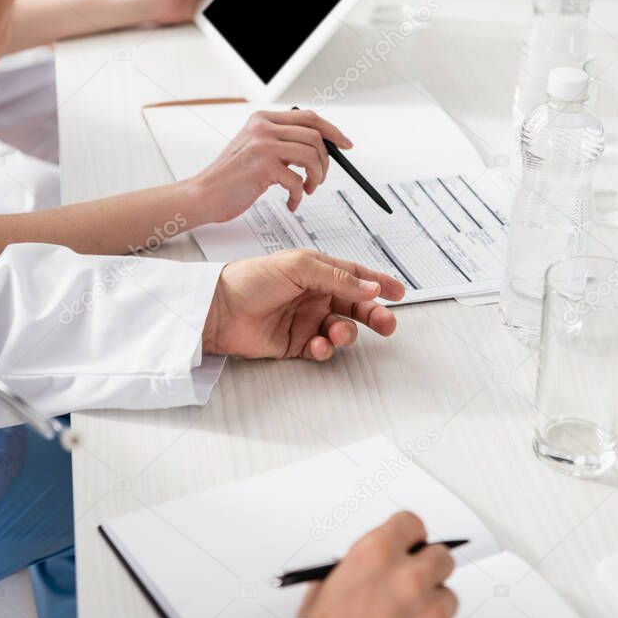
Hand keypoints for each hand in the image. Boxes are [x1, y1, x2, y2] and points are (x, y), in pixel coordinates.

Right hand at [189, 109, 353, 222]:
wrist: (204, 194)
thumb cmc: (231, 176)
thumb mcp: (255, 147)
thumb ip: (281, 141)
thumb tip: (319, 146)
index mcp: (263, 118)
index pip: (309, 117)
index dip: (332, 131)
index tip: (345, 144)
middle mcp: (263, 127)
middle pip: (315, 137)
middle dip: (325, 161)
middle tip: (319, 178)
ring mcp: (262, 145)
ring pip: (311, 156)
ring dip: (316, 178)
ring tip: (306, 190)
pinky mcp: (262, 167)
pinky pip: (297, 181)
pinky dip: (299, 195)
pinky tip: (291, 202)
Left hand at [202, 249, 404, 359]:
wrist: (218, 309)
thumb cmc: (252, 278)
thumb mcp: (299, 267)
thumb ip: (338, 277)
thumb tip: (371, 286)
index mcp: (316, 270)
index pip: (355, 274)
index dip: (378, 282)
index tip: (399, 292)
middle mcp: (314, 294)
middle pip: (355, 305)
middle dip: (373, 315)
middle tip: (387, 324)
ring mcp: (306, 319)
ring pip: (341, 328)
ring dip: (346, 333)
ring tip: (336, 333)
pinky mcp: (296, 343)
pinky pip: (321, 348)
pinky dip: (324, 349)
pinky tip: (317, 345)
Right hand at [299, 512, 456, 617]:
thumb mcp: (326, 586)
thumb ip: (356, 565)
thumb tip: (372, 564)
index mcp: (376, 553)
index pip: (411, 522)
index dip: (410, 534)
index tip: (410, 541)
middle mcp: (405, 577)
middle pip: (440, 555)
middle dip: (429, 565)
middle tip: (415, 576)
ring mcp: (423, 610)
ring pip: (448, 595)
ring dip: (433, 601)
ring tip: (412, 611)